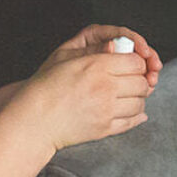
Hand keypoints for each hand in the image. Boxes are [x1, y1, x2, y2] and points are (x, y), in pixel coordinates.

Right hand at [5, 30, 155, 153]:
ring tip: (128, 95)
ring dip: (138, 98)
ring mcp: (106, 111)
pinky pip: (131, 121)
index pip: (135, 61)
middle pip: (141, 82)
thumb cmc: (46, 87)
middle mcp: (105, 89)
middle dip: (140, 79)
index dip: (137, 61)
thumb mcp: (68, 58)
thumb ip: (96, 51)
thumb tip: (116, 48)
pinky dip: (136, 116)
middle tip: (131, 79)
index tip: (131, 64)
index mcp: (96, 67)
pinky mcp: (105, 129)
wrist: (34, 119)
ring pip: (140, 103)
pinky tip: (132, 110)